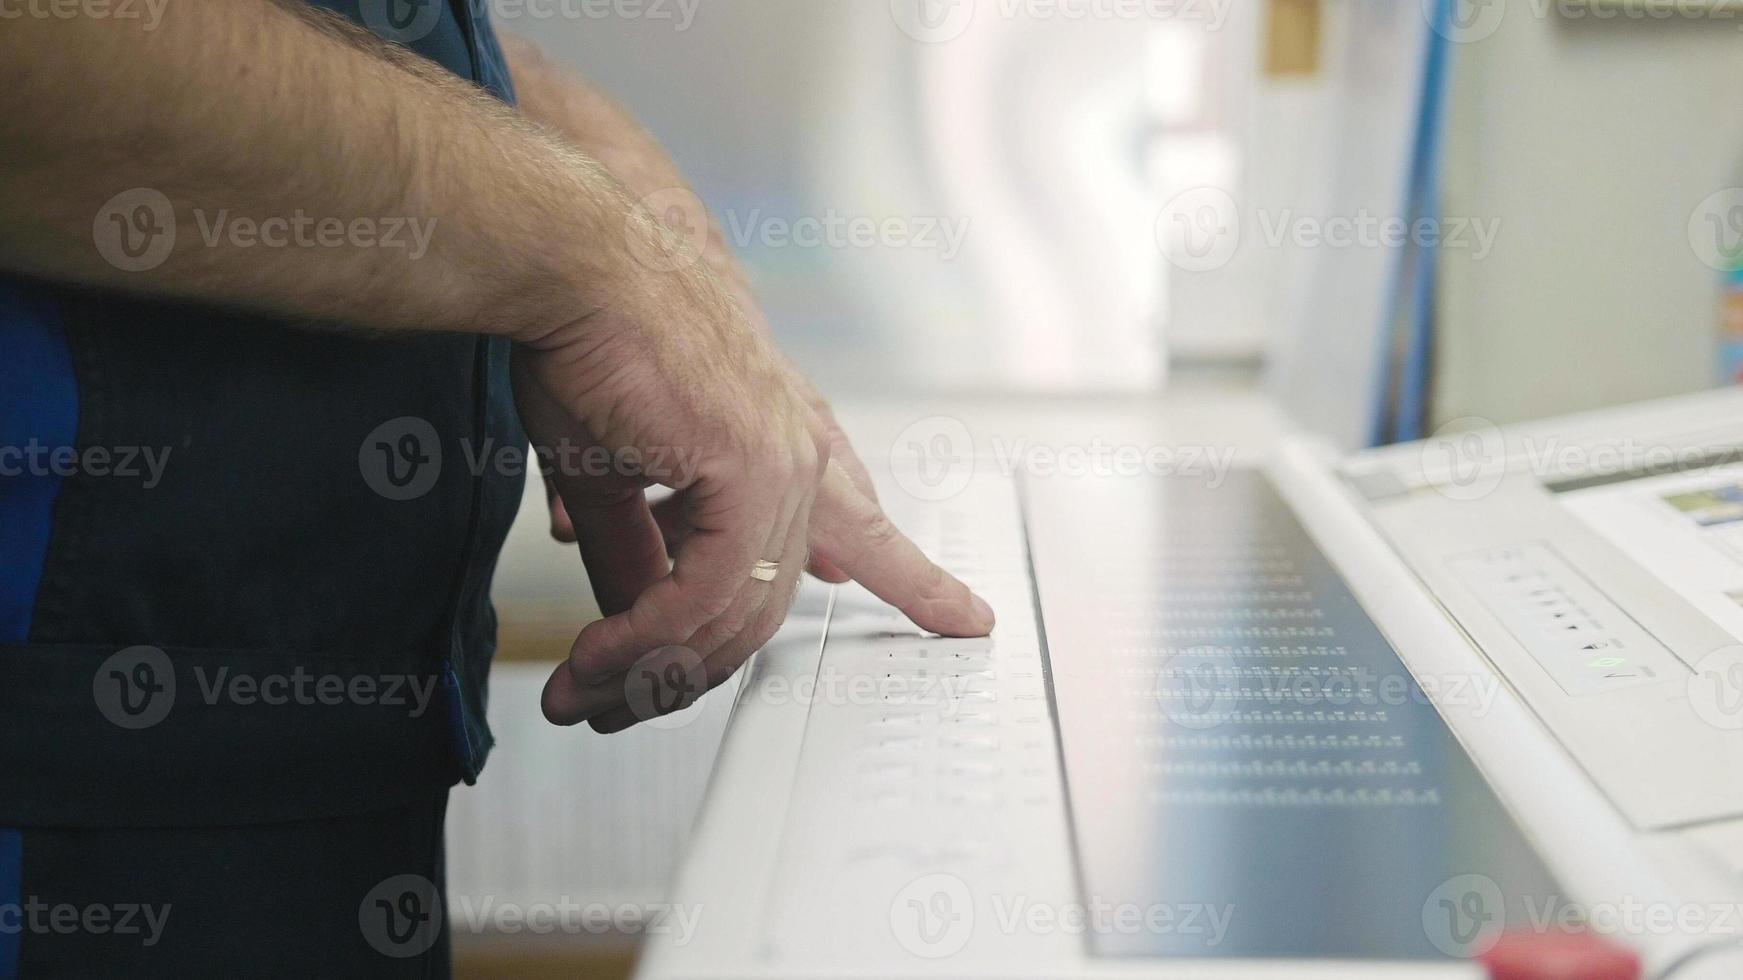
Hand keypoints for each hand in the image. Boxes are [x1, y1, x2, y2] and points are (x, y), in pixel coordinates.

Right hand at [519, 259, 992, 733]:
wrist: (585, 267)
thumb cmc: (597, 342)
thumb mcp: (616, 469)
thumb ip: (636, 546)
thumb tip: (630, 615)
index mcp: (786, 446)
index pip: (867, 531)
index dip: (914, 580)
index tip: (964, 616)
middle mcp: (800, 458)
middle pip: (772, 606)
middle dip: (687, 669)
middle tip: (615, 703)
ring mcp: (786, 465)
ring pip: (739, 614)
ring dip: (650, 666)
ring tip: (585, 690)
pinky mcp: (754, 470)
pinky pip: (707, 594)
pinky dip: (648, 635)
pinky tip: (604, 654)